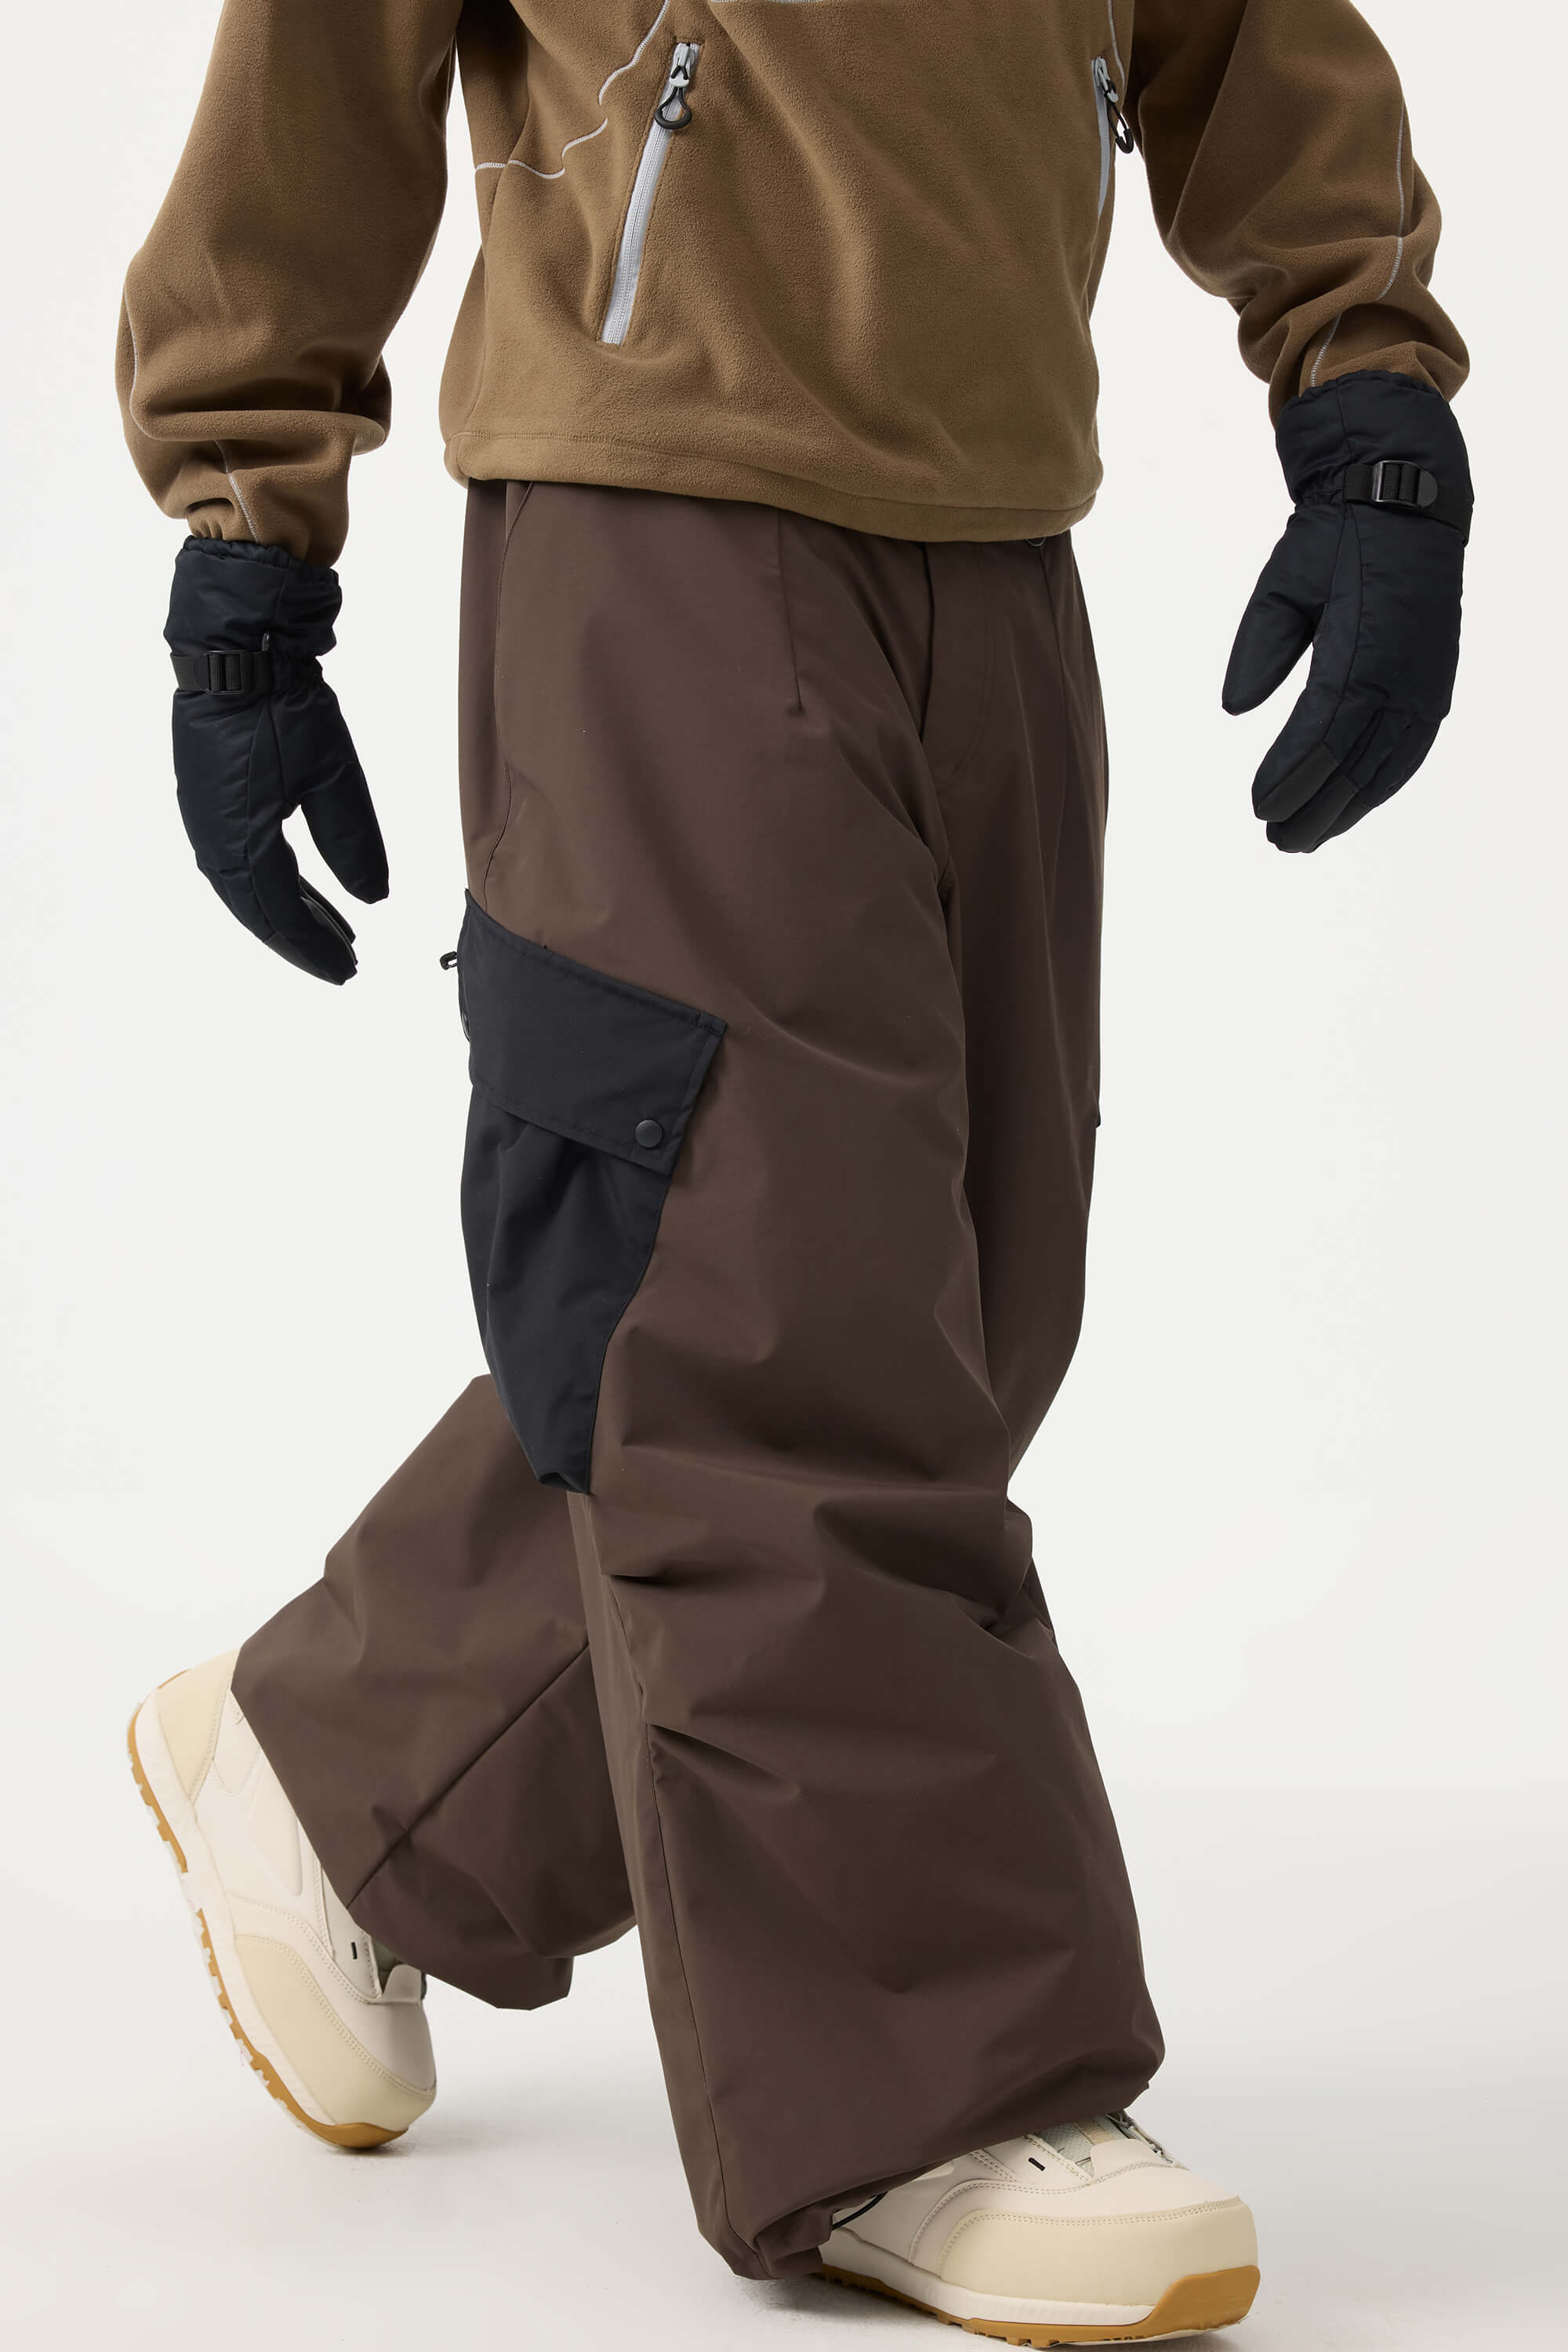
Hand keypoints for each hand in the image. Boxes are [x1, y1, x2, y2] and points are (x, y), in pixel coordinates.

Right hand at [165, 538, 386, 980]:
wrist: (232, 644)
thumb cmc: (282, 705)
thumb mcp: (333, 776)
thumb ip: (353, 843)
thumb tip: (374, 899)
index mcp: (240, 840)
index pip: (280, 913)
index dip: (315, 946)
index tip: (349, 969)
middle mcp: (213, 838)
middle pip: (259, 909)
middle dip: (301, 938)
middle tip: (343, 961)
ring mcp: (204, 816)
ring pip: (247, 886)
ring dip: (287, 911)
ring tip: (330, 931)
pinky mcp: (208, 795)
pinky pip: (238, 858)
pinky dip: (271, 880)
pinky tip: (296, 886)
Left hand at [1223, 370, 1471, 852]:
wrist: (1405, 496)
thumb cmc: (1336, 538)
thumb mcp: (1284, 582)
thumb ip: (1259, 647)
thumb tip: (1234, 709)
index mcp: (1363, 645)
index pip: (1321, 732)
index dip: (1291, 775)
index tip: (1258, 806)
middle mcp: (1403, 671)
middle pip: (1355, 762)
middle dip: (1314, 807)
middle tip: (1276, 838)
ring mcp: (1425, 680)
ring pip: (1387, 765)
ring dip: (1347, 806)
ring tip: (1306, 836)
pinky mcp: (1434, 682)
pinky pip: (1410, 750)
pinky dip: (1381, 783)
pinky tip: (1352, 804)